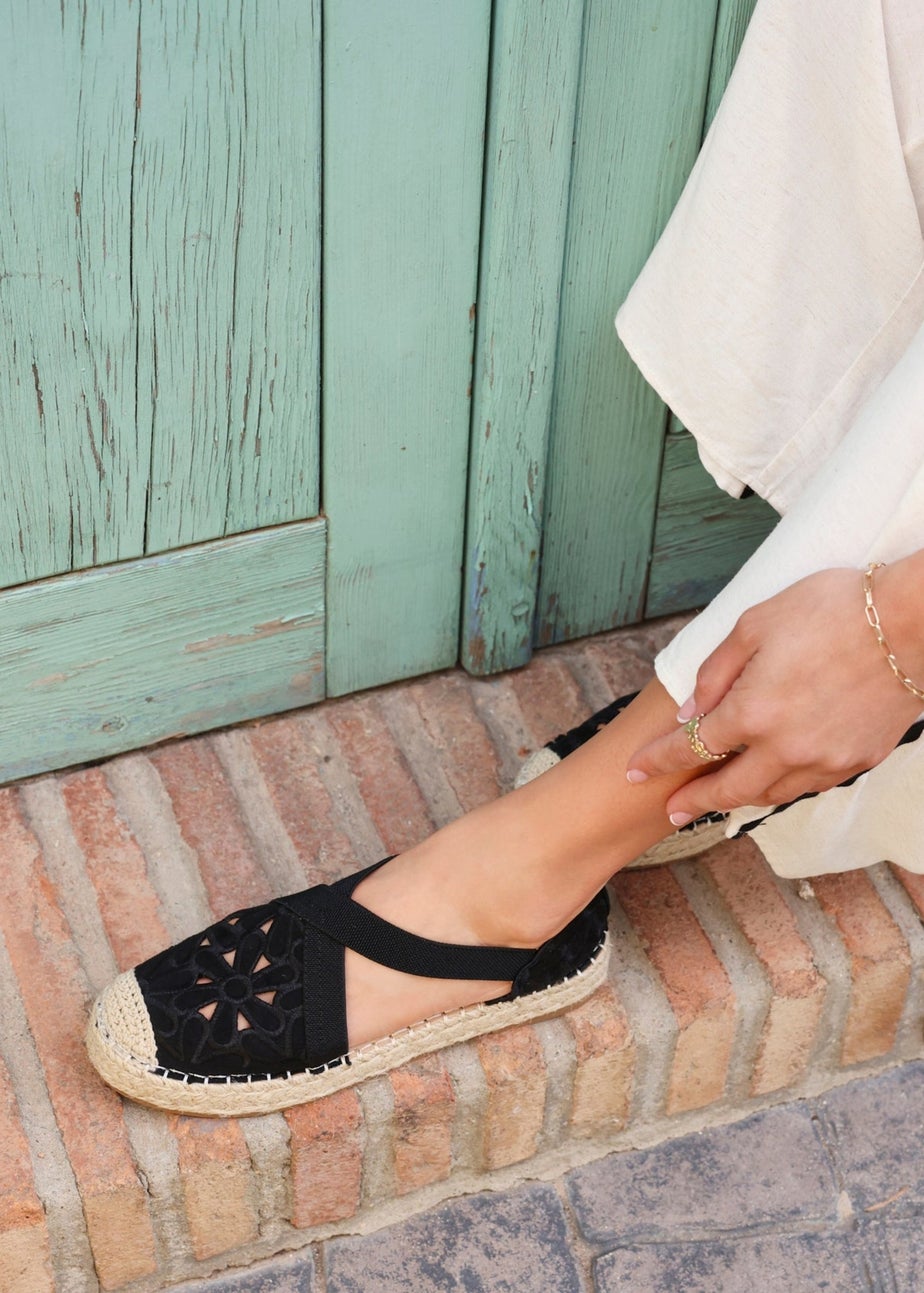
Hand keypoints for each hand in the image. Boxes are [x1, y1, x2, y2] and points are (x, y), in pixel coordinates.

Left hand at [626, 565, 923, 824]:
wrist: (913, 623)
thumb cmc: (833, 610)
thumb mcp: (756, 623)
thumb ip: (716, 671)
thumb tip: (689, 710)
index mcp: (752, 712)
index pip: (690, 748)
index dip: (658, 761)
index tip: (635, 770)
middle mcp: (785, 748)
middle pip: (728, 790)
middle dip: (694, 803)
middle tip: (672, 811)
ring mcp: (824, 761)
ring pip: (770, 793)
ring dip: (739, 798)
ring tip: (719, 798)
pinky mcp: (857, 761)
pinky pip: (809, 785)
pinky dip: (782, 786)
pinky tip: (773, 780)